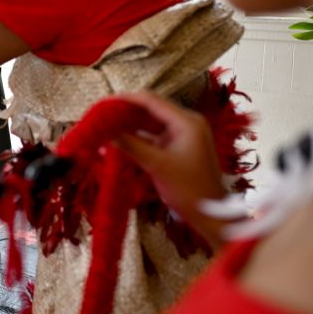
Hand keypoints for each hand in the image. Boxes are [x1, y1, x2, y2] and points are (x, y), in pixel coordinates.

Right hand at [114, 92, 228, 247]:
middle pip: (151, 110)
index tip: (104, 103)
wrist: (210, 214)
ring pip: (151, 124)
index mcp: (186, 122)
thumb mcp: (157, 165)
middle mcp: (186, 123)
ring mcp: (183, 136)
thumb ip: (131, 145)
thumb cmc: (188, 189)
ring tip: (106, 127)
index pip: (152, 101)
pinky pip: (155, 137)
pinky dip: (139, 139)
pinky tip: (120, 142)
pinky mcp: (179, 148)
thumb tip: (107, 134)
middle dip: (126, 113)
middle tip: (102, 116)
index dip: (127, 100)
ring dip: (131, 126)